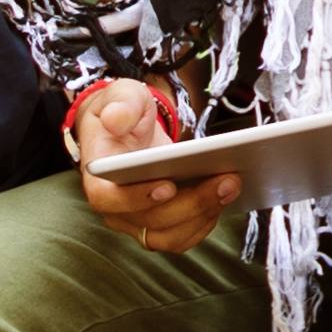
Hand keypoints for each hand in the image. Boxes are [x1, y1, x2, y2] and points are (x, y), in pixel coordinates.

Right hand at [69, 81, 235, 254]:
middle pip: (150, 221)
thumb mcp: (122, 95)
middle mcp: (115, 207)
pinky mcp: (161, 225)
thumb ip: (121, 103)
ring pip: (170, 236)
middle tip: (227, 179)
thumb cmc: (125, 113)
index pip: (107, 199)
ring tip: (232, 186)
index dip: (136, 198)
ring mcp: (137, 220)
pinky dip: (208, 221)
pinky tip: (228, 196)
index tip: (168, 187)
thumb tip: (116, 119)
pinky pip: (184, 236)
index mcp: (99, 176)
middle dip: (192, 203)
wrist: (130, 128)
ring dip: (204, 216)